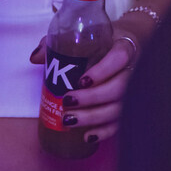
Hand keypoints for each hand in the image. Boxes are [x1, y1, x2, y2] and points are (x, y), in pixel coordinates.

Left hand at [27, 9, 154, 144]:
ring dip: (95, 117)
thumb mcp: (83, 34)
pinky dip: (105, 132)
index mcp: (123, 46)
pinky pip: (122, 122)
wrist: (125, 45)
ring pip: (120, 108)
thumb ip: (58, 42)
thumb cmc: (101, 40)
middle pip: (119, 87)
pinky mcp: (131, 106)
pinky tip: (88, 136)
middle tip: (67, 101)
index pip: (119, 58)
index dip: (103, 71)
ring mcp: (135, 89)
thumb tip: (35, 58)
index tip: (81, 80)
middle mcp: (133, 68)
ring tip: (70, 121)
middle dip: (92, 98)